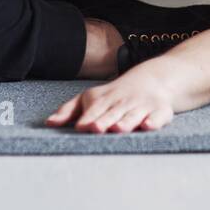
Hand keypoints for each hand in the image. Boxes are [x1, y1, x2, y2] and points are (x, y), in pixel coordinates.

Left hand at [45, 68, 174, 132]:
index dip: (89, 117)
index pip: (95, 109)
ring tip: (119, 129)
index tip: (81, 126)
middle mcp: (123, 103)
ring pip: (133, 115)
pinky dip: (154, 121)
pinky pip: (158, 117)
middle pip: (113, 113)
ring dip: (127, 122)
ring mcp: (142, 106)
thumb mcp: (90, 98)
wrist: (153, 80)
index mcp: (104, 100)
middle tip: (97, 129)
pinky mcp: (160, 111)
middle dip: (105, 121)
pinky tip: (148, 125)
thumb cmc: (114, 96)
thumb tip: (48, 123)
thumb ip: (69, 111)